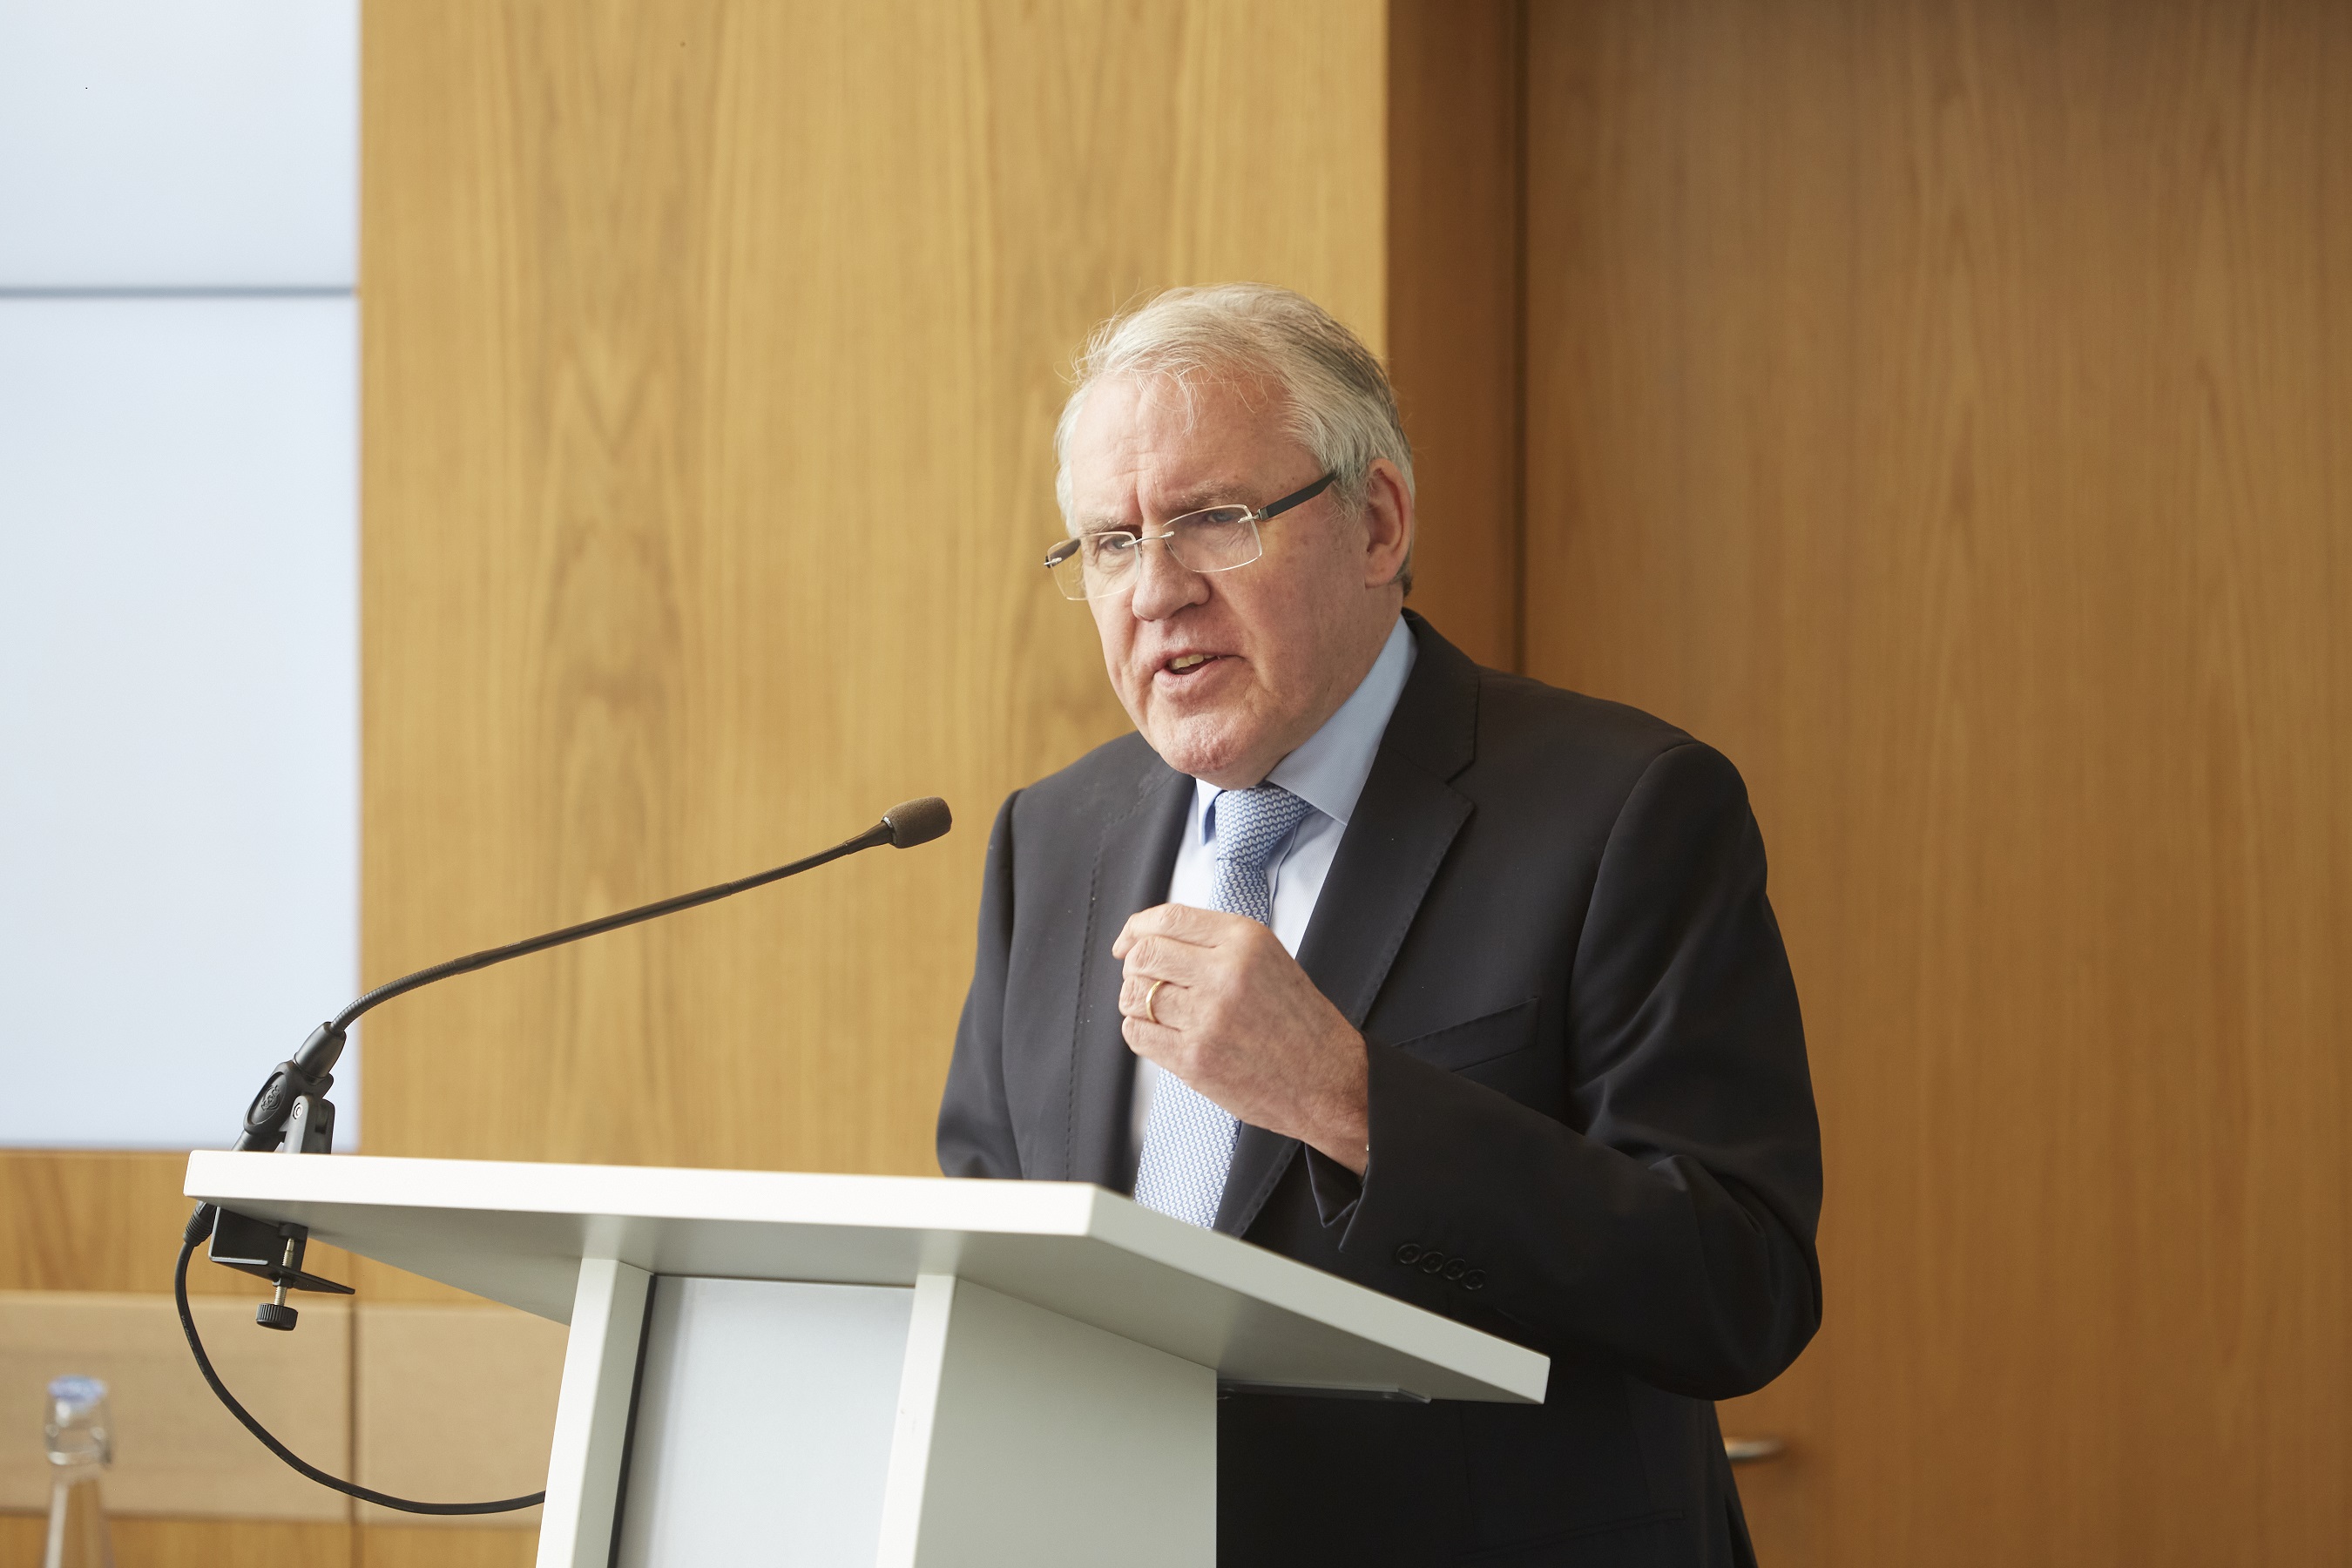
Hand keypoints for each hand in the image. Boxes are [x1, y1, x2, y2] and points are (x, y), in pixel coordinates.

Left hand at [1113, 903, 1369, 1172]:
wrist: (1327, 1081)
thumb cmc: (1300, 1023)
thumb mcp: (1269, 960)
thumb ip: (1216, 945)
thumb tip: (1152, 938)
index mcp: (1245, 941)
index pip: (1169, 918)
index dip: (1136, 928)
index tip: (1127, 941)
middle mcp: (1224, 974)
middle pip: (1144, 954)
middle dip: (1133, 964)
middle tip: (1141, 977)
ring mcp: (1207, 1018)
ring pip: (1134, 994)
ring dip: (1133, 999)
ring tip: (1154, 1007)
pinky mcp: (1195, 1059)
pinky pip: (1137, 1034)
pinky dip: (1138, 1029)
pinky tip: (1160, 1032)